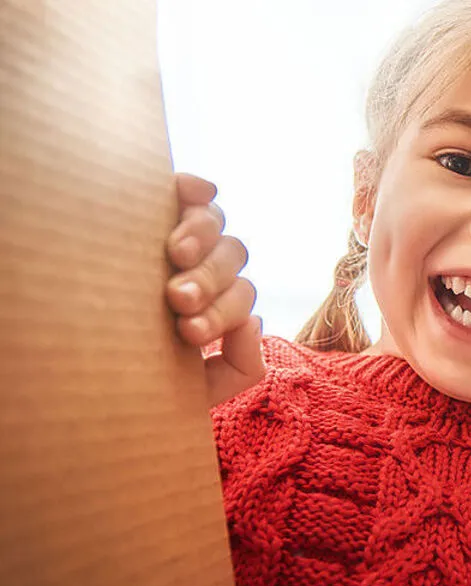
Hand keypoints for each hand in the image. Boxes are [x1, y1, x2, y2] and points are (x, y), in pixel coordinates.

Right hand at [165, 173, 263, 406]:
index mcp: (217, 303)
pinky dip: (195, 189)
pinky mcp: (161, 212)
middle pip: (231, 259)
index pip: (239, 297)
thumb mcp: (198, 386)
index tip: (189, 331)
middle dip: (209, 280)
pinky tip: (191, 193)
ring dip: (202, 237)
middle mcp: (206, 267)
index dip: (223, 312)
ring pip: (216, 224)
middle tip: (179, 299)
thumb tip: (253, 323)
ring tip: (177, 253)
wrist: (92, 375)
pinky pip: (190, 191)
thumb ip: (240, 367)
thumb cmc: (145, 375)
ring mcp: (185, 237)